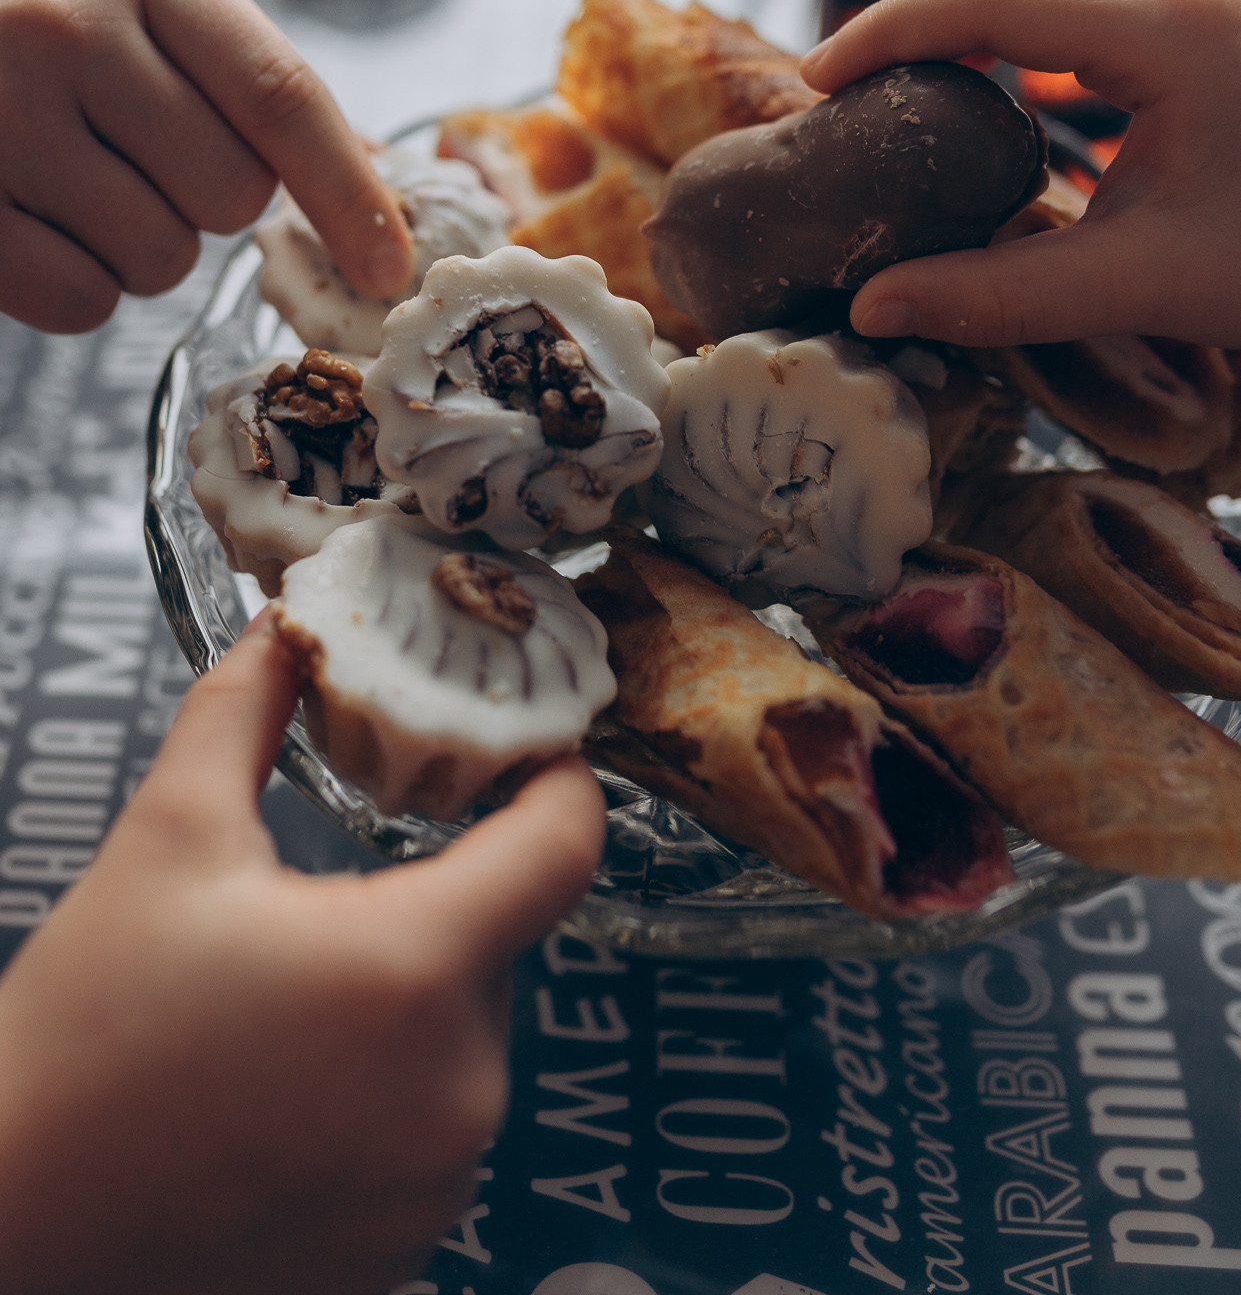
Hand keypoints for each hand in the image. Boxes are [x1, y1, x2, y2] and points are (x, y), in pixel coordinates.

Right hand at [0, 0, 413, 330]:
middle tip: (140, 158)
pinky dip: (78, 288)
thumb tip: (385, 191)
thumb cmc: (46, 40)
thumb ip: (254, 86)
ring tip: (77, 182)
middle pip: (232, 192)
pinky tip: (37, 222)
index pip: (282, 95)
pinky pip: (81, 301)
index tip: (393, 266)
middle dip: (210, 203)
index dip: (349, 193)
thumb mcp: (146, 11)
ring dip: (142, 248)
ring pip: (162, 257)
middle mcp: (64, 24)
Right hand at [0, 621, 604, 1294]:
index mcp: (410, 970)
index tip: (529, 750)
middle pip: (498, 938)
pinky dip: (383, 1090)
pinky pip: (436, 1121)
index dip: (557, 779)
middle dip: (427, 901)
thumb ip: (248, 711)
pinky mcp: (411, 1244)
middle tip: (318, 903)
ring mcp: (439, 1179)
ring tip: (277, 1012)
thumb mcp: (167, 842)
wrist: (12, 1233)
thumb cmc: (81, 1045)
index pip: (564, 847)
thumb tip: (289, 629)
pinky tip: (285, 1090)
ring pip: (464, 1031)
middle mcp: (455, 1087)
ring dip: (400, 1001)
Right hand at [801, 0, 1240, 348]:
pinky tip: (993, 73)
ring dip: (969, 8)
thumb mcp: (1146, 282)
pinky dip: (1025, 10)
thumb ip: (999, 294)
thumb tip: (875, 307)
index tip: (819, 81)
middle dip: (918, 17)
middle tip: (851, 93)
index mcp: (1176, 21)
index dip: (890, 31)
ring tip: (907, 83)